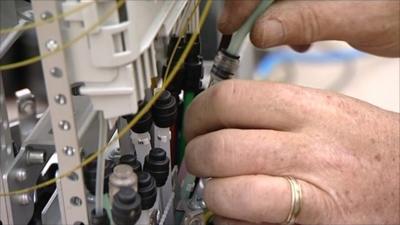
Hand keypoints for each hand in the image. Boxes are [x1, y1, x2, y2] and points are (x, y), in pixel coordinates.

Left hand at [184, 80, 399, 223]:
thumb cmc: (367, 146)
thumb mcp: (325, 108)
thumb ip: (273, 109)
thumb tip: (220, 113)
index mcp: (309, 110)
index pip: (229, 100)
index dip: (197, 111)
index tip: (194, 122)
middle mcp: (308, 149)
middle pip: (219, 148)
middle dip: (196, 155)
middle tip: (200, 158)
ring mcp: (309, 195)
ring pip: (226, 192)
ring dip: (212, 192)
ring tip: (220, 187)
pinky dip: (229, 221)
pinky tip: (242, 212)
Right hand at [219, 0, 399, 56]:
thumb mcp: (355, 17)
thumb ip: (306, 20)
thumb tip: (261, 31)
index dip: (242, 1)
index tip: (231, 25)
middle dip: (253, 11)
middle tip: (246, 36)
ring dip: (271, 20)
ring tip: (287, 40)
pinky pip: (289, 4)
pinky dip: (287, 23)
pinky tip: (302, 38)